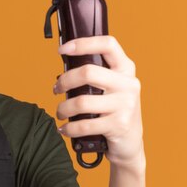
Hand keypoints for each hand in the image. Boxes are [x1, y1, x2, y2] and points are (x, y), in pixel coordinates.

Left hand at [52, 35, 143, 167]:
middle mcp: (128, 84)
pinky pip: (84, 125)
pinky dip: (69, 128)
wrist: (130, 143)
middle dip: (64, 81)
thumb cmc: (113, 111)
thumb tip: (64, 66)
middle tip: (56, 89)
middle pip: (87, 72)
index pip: (108, 44)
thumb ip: (95, 76)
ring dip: (63, 108)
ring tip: (60, 112)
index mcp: (126, 69)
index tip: (62, 49)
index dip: (83, 43)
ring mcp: (125, 104)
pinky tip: (64, 129)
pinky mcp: (118, 125)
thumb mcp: (110, 88)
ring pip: (81, 102)